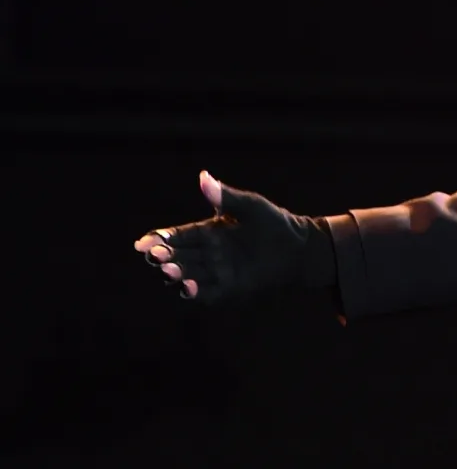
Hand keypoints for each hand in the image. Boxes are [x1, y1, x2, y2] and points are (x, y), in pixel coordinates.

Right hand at [133, 171, 331, 303]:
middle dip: (162, 257)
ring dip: (175, 274)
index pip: (176, 236)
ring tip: (170, 269)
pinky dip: (196, 291)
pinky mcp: (230, 287)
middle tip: (156, 256)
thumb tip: (203, 176)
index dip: (158, 239)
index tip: (144, 242)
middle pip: (176, 256)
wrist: (300, 247)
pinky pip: (207, 292)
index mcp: (207, 231)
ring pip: (186, 274)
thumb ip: (225, 197)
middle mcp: (207, 253)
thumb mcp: (250, 207)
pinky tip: (189, 286)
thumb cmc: (275, 223)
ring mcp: (217, 271)